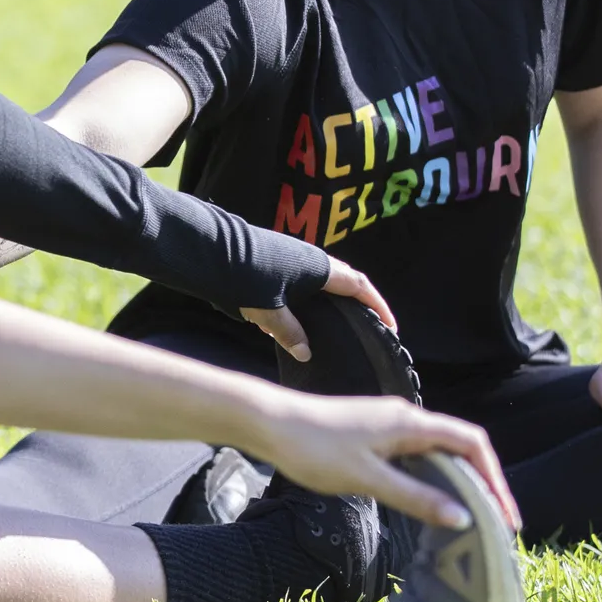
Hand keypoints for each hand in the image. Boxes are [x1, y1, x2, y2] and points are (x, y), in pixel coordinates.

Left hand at [241, 262, 399, 361]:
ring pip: (320, 281)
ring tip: (334, 324)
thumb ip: (290, 333)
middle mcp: (310, 258)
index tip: (391, 326)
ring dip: (330, 300)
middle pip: (344, 280)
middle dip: (358, 302)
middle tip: (367, 325)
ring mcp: (292, 256)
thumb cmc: (244, 277)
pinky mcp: (275, 258)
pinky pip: (300, 279)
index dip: (377, 306)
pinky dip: (305, 298)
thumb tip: (307, 354)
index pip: (359, 286)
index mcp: (319, 268)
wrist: (209, 247)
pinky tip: (292, 318)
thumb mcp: (268, 312)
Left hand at [247, 389, 521, 533]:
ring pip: (438, 451)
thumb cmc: (314, 448)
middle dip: (482, 484)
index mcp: (410, 423)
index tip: (505, 515)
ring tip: (470, 518)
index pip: (472, 444)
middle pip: (461, 447)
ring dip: (457, 482)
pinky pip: (416, 453)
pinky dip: (432, 476)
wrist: (268, 422)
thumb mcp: (367, 479)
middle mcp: (405, 417)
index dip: (495, 479)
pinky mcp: (373, 432)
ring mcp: (388, 423)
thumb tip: (462, 517)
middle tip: (494, 525)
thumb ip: (415, 498)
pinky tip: (429, 500)